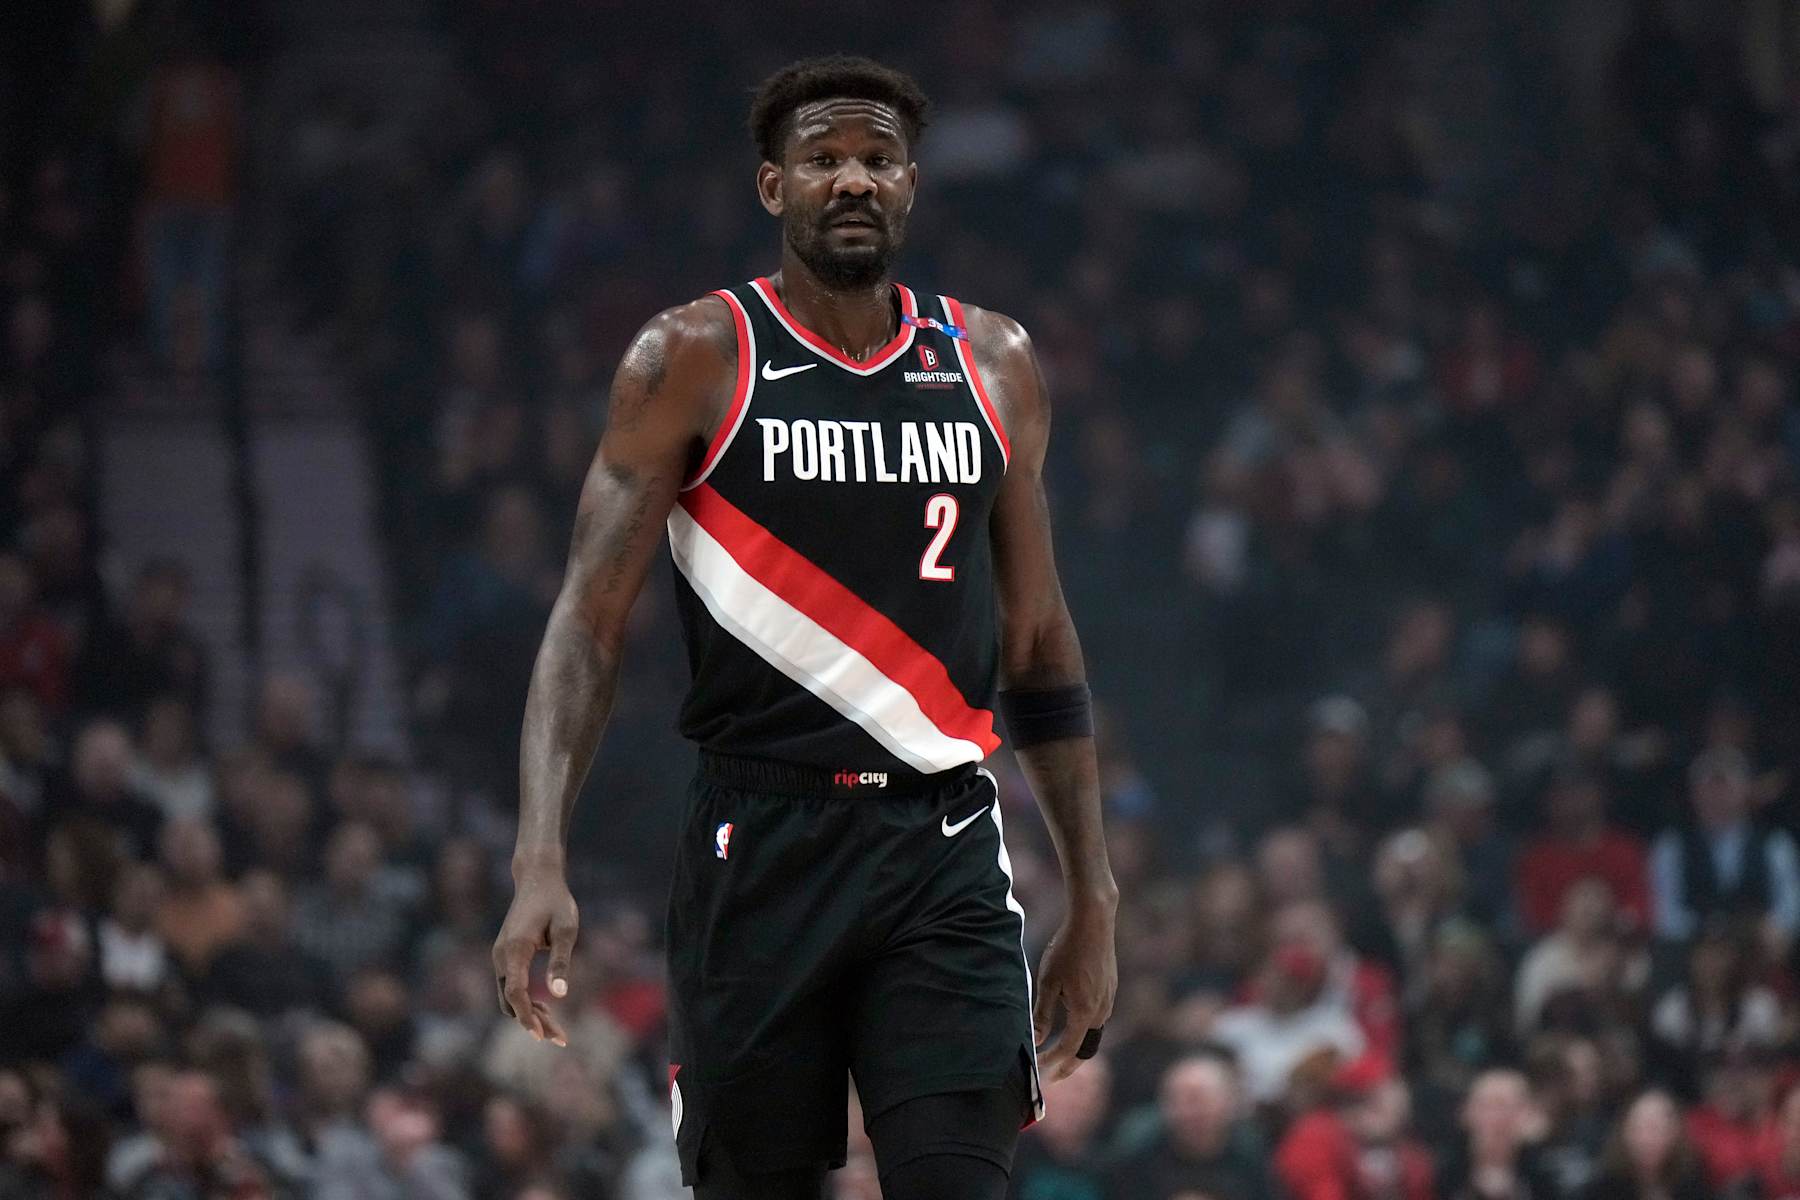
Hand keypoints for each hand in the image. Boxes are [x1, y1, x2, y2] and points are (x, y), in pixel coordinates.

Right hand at [491, 864, 578, 1045]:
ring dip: (529, 1014)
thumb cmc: (556, 901)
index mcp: (515, 949)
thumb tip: (559, 994)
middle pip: (510, 1001)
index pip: (515, 992)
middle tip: (561, 1038)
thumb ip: (561, 961)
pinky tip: (546, 1009)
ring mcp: (500, 956)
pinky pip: (510, 987)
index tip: (541, 1035)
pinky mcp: (504, 956)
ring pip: (508, 997)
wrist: (537, 878)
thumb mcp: (566, 929)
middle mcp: (501, 955)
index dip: (526, 1016)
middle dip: (533, 1022)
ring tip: (557, 1029)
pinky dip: (525, 1001)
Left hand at [1032, 898, 1116, 1081]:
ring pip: (1093, 1033)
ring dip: (1075, 1045)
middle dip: (1068, 1064)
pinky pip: (1097, 1018)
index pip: (1067, 1049)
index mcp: (1085, 1012)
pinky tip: (1071, 1023)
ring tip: (1058, 1053)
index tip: (1038, 1071)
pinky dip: (1083, 1028)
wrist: (1094, 922)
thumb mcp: (1048, 982)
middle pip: (1086, 1049)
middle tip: (1053, 1077)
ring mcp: (1109, 1000)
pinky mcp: (1110, 989)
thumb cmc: (1067, 949)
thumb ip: (1043, 1014)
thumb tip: (1036, 1040)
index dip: (1051, 1063)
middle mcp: (1102, 1011)